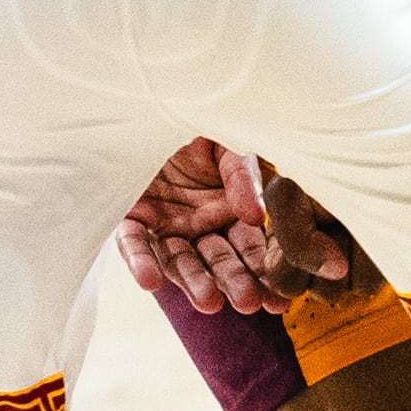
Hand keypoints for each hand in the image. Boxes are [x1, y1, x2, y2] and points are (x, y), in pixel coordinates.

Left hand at [112, 139, 349, 314]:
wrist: (149, 106)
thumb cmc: (196, 122)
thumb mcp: (229, 144)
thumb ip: (243, 175)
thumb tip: (258, 216)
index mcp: (229, 207)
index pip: (250, 244)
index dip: (265, 269)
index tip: (281, 295)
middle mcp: (198, 222)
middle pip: (218, 259)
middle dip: (235, 283)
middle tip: (251, 304)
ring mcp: (164, 223)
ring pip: (180, 261)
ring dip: (195, 283)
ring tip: (210, 304)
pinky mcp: (130, 218)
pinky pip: (134, 244)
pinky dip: (142, 263)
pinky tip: (151, 283)